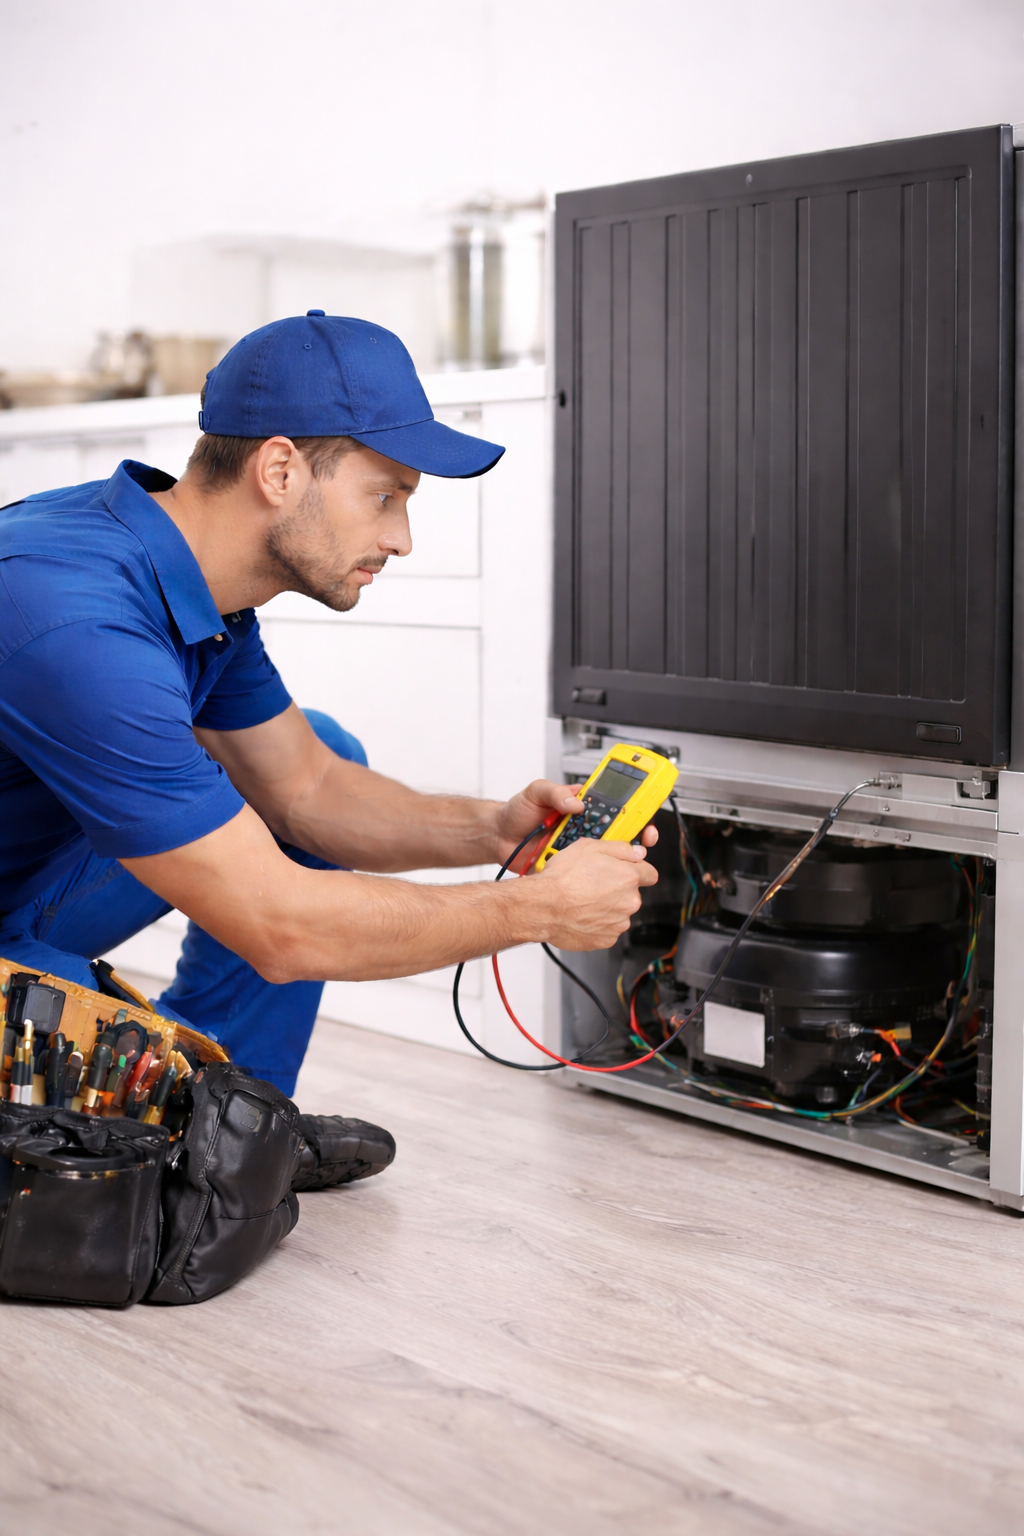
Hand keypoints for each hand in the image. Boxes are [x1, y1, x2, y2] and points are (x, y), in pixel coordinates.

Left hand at [494, 778, 658, 869]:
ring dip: (612, 859)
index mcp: (581, 807)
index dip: (633, 809)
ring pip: (605, 857)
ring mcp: (577, 849)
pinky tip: (594, 876)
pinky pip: (585, 873)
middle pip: (617, 834)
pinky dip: (592, 876)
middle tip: (641, 839)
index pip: (614, 806)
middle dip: (634, 838)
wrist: (497, 838)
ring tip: (615, 857)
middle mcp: (583, 828)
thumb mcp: (535, 792)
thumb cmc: (516, 812)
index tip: (644, 812)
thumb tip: (576, 801)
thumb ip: (555, 791)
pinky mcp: (568, 867)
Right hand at [530, 837, 658, 949]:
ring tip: (584, 902)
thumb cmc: (562, 878)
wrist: (543, 907)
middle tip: (594, 886)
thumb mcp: (589, 847)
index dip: (637, 871)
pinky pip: (607, 930)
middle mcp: (629, 901)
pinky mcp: (606, 939)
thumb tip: (637, 852)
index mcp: (629, 877)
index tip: (628, 872)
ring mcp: (619, 923)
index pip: (650, 874)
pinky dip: (598, 924)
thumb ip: (619, 848)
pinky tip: (582, 916)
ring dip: (607, 908)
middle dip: (618, 890)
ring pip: (619, 913)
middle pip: (632, 894)